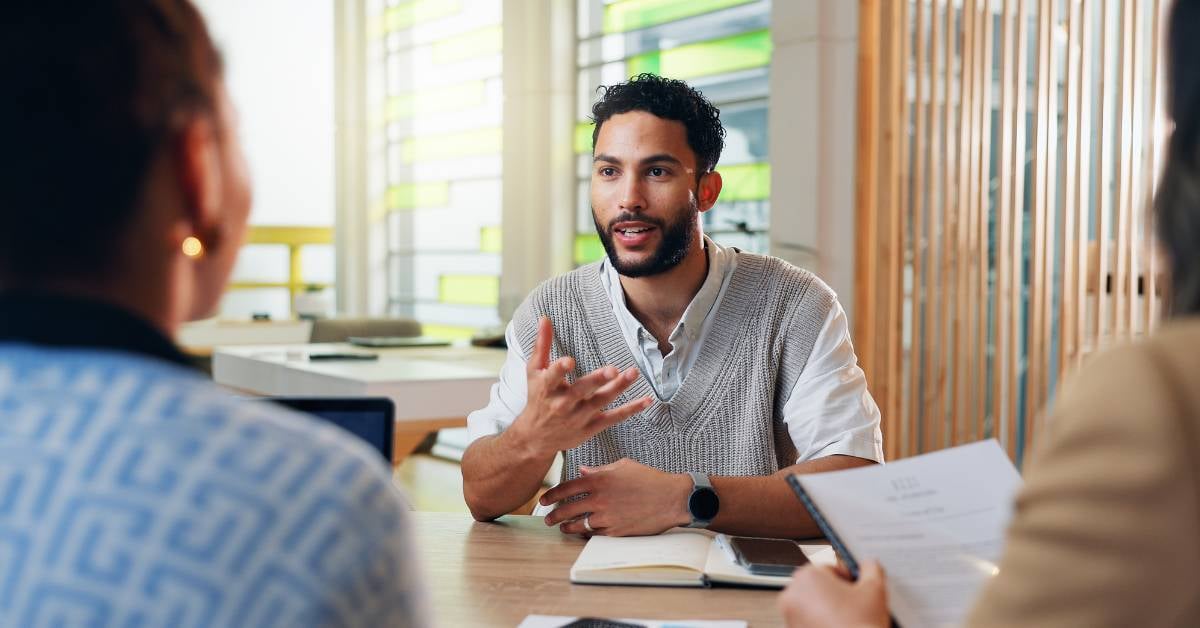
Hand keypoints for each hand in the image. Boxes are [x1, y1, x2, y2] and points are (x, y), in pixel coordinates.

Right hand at [507, 317, 652, 459]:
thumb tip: (545, 318)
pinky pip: (613, 418)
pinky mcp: (591, 427)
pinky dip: (631, 410)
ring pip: (601, 401)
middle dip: (597, 380)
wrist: (536, 437)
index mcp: (547, 388)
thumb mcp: (535, 372)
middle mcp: (562, 404)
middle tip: (613, 370)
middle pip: (581, 390)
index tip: (569, 361)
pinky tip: (647, 400)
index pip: (553, 377)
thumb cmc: (537, 398)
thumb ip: (542, 345)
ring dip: (618, 388)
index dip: (560, 369)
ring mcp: (578, 417)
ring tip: (633, 373)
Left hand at [541, 458, 691, 536]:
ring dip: (566, 527)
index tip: (543, 500)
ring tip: (562, 527)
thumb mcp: (623, 466)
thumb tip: (582, 472)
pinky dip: (585, 533)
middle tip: (547, 518)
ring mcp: (606, 517)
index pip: (566, 488)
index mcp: (599, 480)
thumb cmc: (649, 479)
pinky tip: (582, 532)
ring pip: (577, 525)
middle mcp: (599, 499)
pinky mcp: (615, 532)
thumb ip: (600, 470)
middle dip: (553, 515)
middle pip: (566, 509)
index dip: (551, 495)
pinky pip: (594, 535)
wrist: (671, 498)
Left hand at [777, 561, 888, 627]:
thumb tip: (869, 565)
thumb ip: (871, 569)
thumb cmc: (859, 627)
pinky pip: (809, 620)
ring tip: (848, 619)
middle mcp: (792, 594)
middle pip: (819, 585)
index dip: (850, 577)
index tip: (859, 587)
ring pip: (813, 604)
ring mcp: (789, 615)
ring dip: (829, 608)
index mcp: (808, 576)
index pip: (831, 567)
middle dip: (838, 592)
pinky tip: (839, 626)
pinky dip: (822, 622)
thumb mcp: (875, 590)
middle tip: (856, 605)